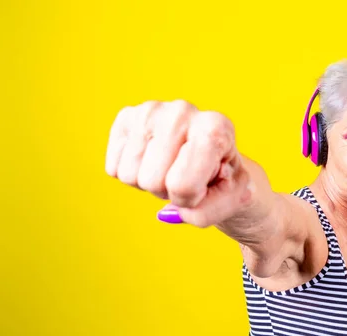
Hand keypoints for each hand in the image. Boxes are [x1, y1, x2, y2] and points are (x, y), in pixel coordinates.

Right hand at [105, 100, 253, 226]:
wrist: (213, 158)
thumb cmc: (225, 178)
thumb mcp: (232, 200)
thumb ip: (207, 213)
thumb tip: (167, 213)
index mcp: (216, 128)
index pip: (183, 184)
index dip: (190, 199)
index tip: (204, 186)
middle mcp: (182, 111)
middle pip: (153, 181)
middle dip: (169, 191)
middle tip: (186, 176)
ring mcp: (151, 110)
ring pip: (130, 175)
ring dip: (150, 183)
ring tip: (171, 168)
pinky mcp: (126, 117)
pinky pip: (113, 167)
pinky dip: (133, 174)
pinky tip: (154, 160)